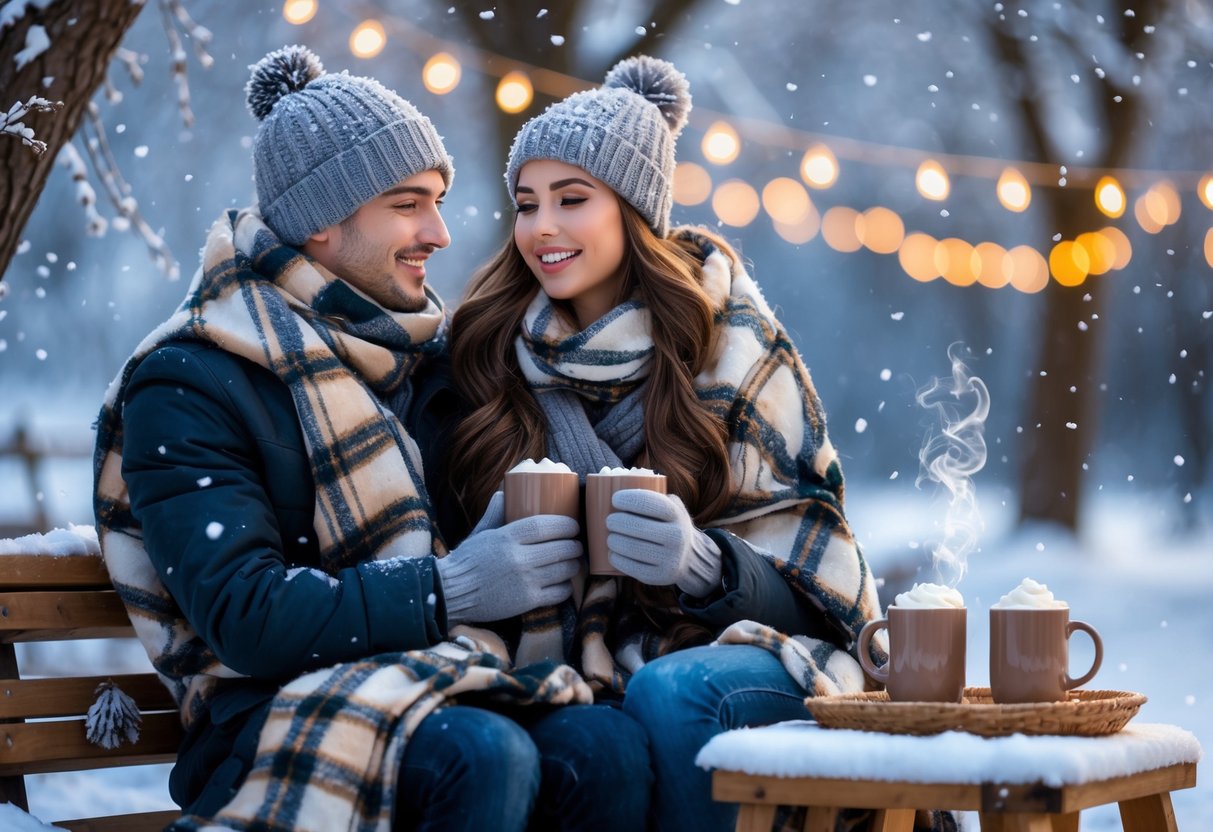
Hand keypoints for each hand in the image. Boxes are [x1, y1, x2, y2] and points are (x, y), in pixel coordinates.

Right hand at [435, 491, 581, 624]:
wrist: (452, 592)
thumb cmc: (468, 560)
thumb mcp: (480, 532)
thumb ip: (495, 513)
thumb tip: (504, 492)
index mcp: (507, 537)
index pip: (546, 525)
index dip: (566, 524)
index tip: (573, 525)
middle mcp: (518, 558)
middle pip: (562, 548)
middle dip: (575, 545)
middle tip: (576, 545)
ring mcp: (525, 581)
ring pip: (564, 569)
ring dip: (573, 565)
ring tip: (573, 562)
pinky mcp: (527, 601)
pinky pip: (559, 592)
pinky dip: (566, 587)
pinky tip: (562, 582)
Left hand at [605, 490, 720, 596]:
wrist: (691, 557)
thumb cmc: (671, 525)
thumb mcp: (672, 507)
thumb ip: (655, 494)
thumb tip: (617, 479)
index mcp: (676, 515)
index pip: (647, 502)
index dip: (628, 499)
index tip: (615, 499)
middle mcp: (676, 536)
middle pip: (635, 526)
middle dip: (615, 521)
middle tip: (609, 520)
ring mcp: (669, 558)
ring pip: (631, 547)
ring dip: (613, 540)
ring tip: (610, 537)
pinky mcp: (660, 576)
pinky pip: (631, 567)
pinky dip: (617, 559)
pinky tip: (613, 554)